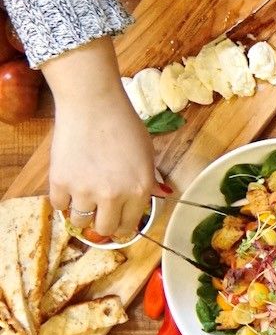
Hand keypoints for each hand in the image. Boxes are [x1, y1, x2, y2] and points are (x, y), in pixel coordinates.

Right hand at [42, 38, 163, 238]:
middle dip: (104, 224)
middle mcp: (113, 196)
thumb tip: (156, 195)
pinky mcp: (60, 182)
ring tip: (84, 197)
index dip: (124, 227)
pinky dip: (63, 200)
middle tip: (101, 214)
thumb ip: (148, 180)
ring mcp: (84, 191)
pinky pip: (59, 205)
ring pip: (80, 222)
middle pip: (104, 229)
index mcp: (139, 190)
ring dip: (82, 213)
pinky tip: (70, 187)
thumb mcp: (147, 154)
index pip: (130, 226)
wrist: (94, 105)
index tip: (120, 224)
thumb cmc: (124, 125)